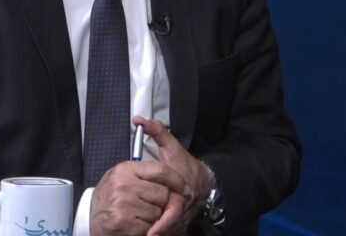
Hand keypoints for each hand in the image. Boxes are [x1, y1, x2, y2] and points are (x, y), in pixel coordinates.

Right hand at [90, 159, 188, 235]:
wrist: (89, 218)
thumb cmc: (109, 198)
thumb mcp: (122, 177)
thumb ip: (143, 174)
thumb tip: (173, 177)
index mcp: (126, 170)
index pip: (161, 170)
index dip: (177, 180)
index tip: (186, 188)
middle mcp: (124, 185)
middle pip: (163, 194)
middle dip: (162, 203)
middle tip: (149, 206)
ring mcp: (124, 204)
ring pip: (159, 213)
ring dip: (154, 218)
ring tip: (138, 215)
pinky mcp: (124, 223)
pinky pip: (151, 227)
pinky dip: (147, 229)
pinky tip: (135, 225)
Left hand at [133, 116, 214, 233]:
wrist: (206, 181)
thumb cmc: (186, 165)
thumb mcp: (172, 147)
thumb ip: (157, 132)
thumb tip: (139, 120)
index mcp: (181, 190)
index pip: (173, 211)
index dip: (162, 224)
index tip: (150, 231)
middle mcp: (184, 206)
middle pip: (171, 225)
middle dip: (159, 234)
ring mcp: (184, 216)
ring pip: (171, 230)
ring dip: (160, 235)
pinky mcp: (182, 222)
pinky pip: (172, 231)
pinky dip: (162, 234)